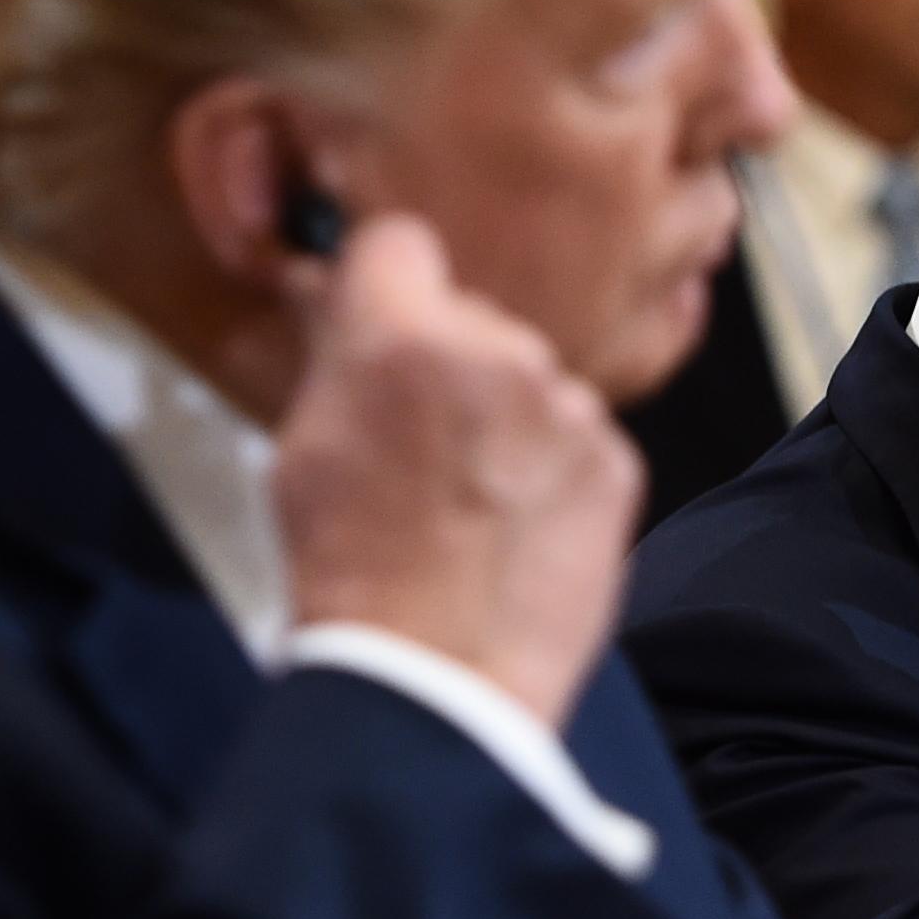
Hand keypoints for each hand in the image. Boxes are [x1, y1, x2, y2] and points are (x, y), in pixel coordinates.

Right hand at [274, 216, 642, 726]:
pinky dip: (555, 471)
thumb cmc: (353, 572)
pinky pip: (579, 438)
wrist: (439, 676)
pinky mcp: (617, 459)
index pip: (400, 242)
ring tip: (472, 503)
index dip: (386, 283)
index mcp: (404, 335)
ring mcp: (570, 405)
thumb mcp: (301, 448)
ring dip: (509, 419)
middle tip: (423, 443)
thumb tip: (336, 294)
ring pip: (532, 380)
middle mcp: (501, 351)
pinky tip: (517, 528)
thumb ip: (334, 354)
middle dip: (451, 362)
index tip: (382, 318)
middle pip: (475, 317)